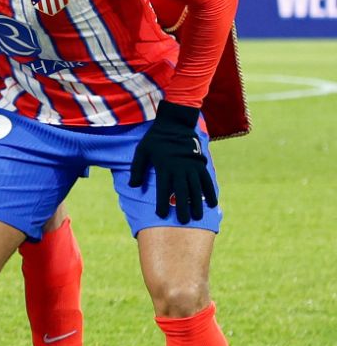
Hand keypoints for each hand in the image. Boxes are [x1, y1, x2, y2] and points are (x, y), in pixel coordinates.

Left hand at [128, 101, 216, 224]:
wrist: (175, 123)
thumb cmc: (155, 139)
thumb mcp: (142, 151)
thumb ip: (137, 169)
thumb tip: (133, 186)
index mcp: (164, 167)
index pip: (163, 189)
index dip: (162, 203)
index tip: (161, 215)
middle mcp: (179, 169)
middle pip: (182, 192)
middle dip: (183, 208)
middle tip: (184, 222)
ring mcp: (192, 166)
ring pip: (196, 188)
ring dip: (197, 203)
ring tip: (198, 217)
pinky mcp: (201, 164)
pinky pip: (207, 180)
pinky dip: (210, 192)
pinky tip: (212, 203)